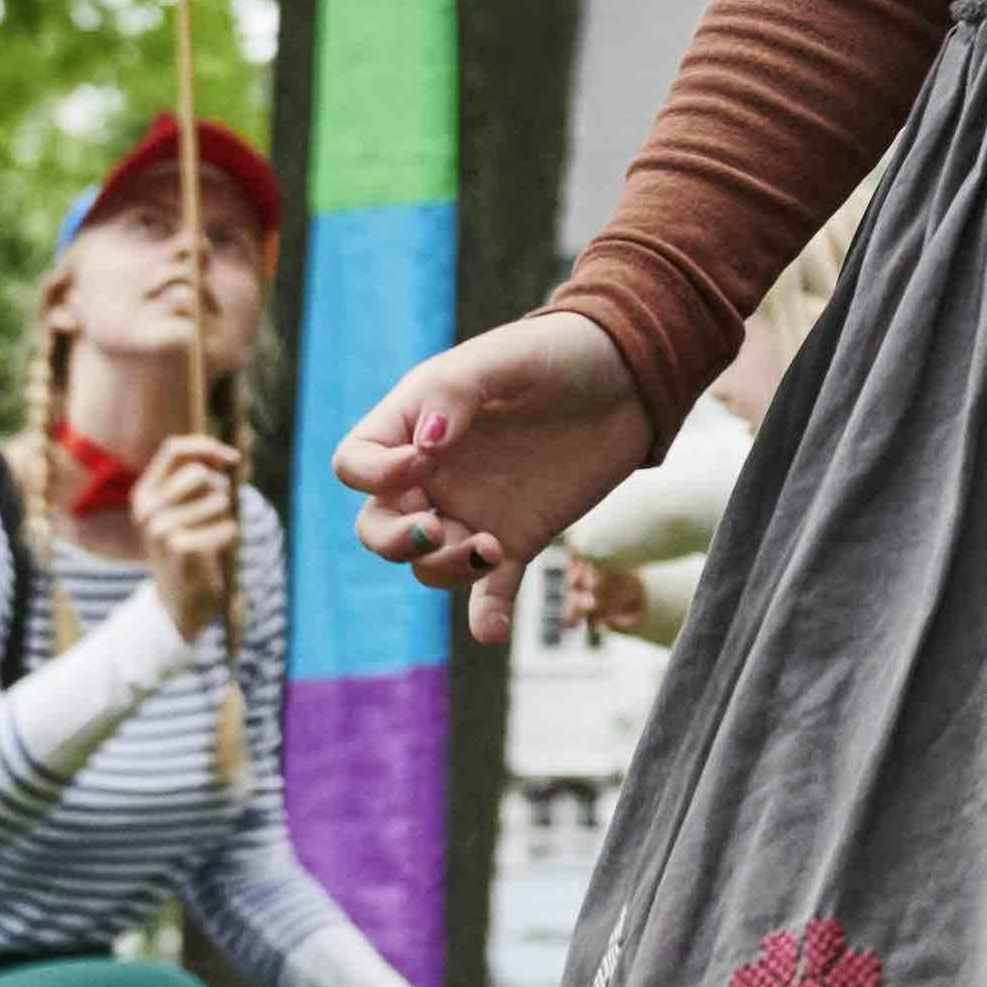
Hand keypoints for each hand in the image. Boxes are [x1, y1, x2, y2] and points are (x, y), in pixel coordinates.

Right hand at [132, 430, 244, 639]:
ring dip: (225, 514)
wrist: (178, 602)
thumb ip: (197, 478)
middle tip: (219, 512)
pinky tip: (217, 550)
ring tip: (212, 534)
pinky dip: (230, 534)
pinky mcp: (180, 549)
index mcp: (144, 493)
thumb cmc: (188, 548)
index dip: (207, 447)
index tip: (234, 459)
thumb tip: (227, 455)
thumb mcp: (183, 509)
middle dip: (220, 489)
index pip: (174, 449)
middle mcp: (146, 508)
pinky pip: (226, 525)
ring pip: (217, 499)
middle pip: (199, 473)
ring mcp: (159, 529)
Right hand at [332, 309, 651, 644]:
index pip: (356, 463)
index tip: (422, 459)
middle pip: (377, 528)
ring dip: (444, 568)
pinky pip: (488, 592)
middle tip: (433, 528)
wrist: (630, 379)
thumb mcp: (504, 358)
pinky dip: (485, 618)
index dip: (374, 474)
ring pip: (427, 565)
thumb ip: (456, 393)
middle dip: (393, 540)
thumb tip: (424, 448)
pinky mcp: (516, 540)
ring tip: (490, 548)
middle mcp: (434, 476)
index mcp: (414, 425)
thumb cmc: (558, 354)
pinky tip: (492, 632)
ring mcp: (472, 511)